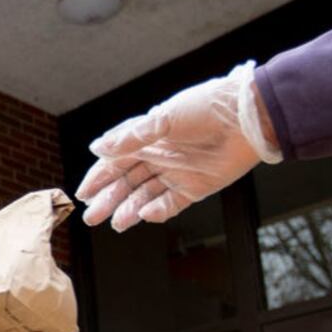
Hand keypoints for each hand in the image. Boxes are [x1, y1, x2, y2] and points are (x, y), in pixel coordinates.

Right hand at [75, 62, 278, 231]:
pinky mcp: (194, 188)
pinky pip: (169, 204)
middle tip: (91, 217)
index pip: (115, 160)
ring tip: (114, 223)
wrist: (249, 119)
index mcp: (148, 137)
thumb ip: (131, 137)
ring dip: (128, 209)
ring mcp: (175, 173)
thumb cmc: (207, 109)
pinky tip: (143, 215)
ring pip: (144, 196)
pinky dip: (156, 211)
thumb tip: (97, 148)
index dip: (98, 176)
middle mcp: (159, 156)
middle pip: (126, 182)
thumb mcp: (164, 119)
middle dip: (108, 199)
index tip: (83, 193)